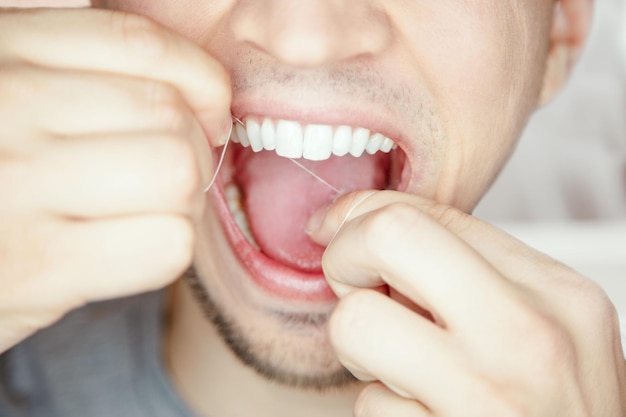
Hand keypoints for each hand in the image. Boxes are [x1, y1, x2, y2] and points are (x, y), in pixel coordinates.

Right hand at [0, 8, 230, 351]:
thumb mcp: (14, 97)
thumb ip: (75, 70)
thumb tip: (192, 84)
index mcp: (5, 51)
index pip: (141, 44)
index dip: (202, 80)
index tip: (208, 113)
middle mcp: (8, 106)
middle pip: (169, 115)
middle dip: (195, 152)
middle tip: (172, 178)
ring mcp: (19, 184)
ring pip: (177, 174)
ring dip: (185, 203)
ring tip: (151, 213)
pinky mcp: (41, 264)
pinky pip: (167, 243)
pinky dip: (168, 249)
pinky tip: (131, 251)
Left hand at [308, 190, 625, 415]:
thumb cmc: (556, 407)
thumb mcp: (545, 323)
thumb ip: (468, 269)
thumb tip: (360, 224)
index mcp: (555, 292)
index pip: (426, 214)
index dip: (363, 215)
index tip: (336, 229)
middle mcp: (527, 336)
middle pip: (389, 237)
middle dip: (346, 254)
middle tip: (352, 284)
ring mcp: (485, 397)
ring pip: (354, 322)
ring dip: (357, 345)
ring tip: (395, 364)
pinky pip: (370, 404)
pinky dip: (382, 406)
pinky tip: (420, 412)